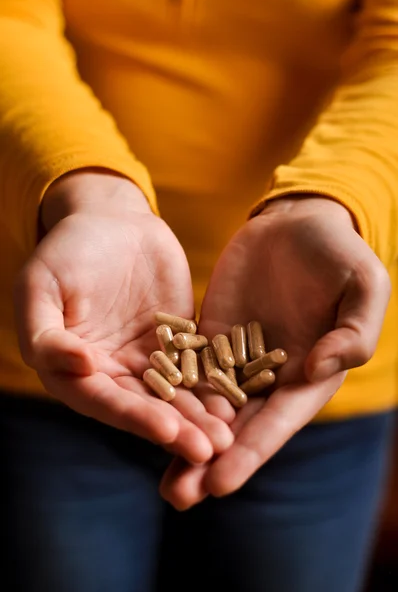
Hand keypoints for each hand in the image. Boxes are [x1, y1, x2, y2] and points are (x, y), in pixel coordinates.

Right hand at [14, 171, 233, 463]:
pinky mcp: (178, 341)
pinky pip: (198, 365)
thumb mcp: (41, 285)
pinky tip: (238, 399)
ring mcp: (148, 359)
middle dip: (177, 429)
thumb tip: (74, 365)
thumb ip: (44, 332)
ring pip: (176, 394)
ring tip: (229, 436)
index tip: (167, 431)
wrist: (112, 220)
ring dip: (200, 416)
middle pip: (145, 407)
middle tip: (210, 449)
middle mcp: (112, 372)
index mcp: (73, 368)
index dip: (134, 417)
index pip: (103, 401)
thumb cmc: (67, 249)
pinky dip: (215, 383)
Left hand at [160, 195, 389, 507]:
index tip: (220, 484)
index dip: (251, 454)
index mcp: (309, 375)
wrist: (298, 222)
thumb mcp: (364, 286)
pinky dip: (167, 390)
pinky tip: (140, 410)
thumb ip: (353, 332)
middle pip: (236, 427)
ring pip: (205, 406)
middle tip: (177, 496)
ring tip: (157, 473)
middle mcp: (270, 376)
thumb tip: (318, 368)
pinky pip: (185, 364)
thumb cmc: (340, 254)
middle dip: (208, 462)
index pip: (277, 422)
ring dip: (181, 437)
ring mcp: (236, 357)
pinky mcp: (210, 335)